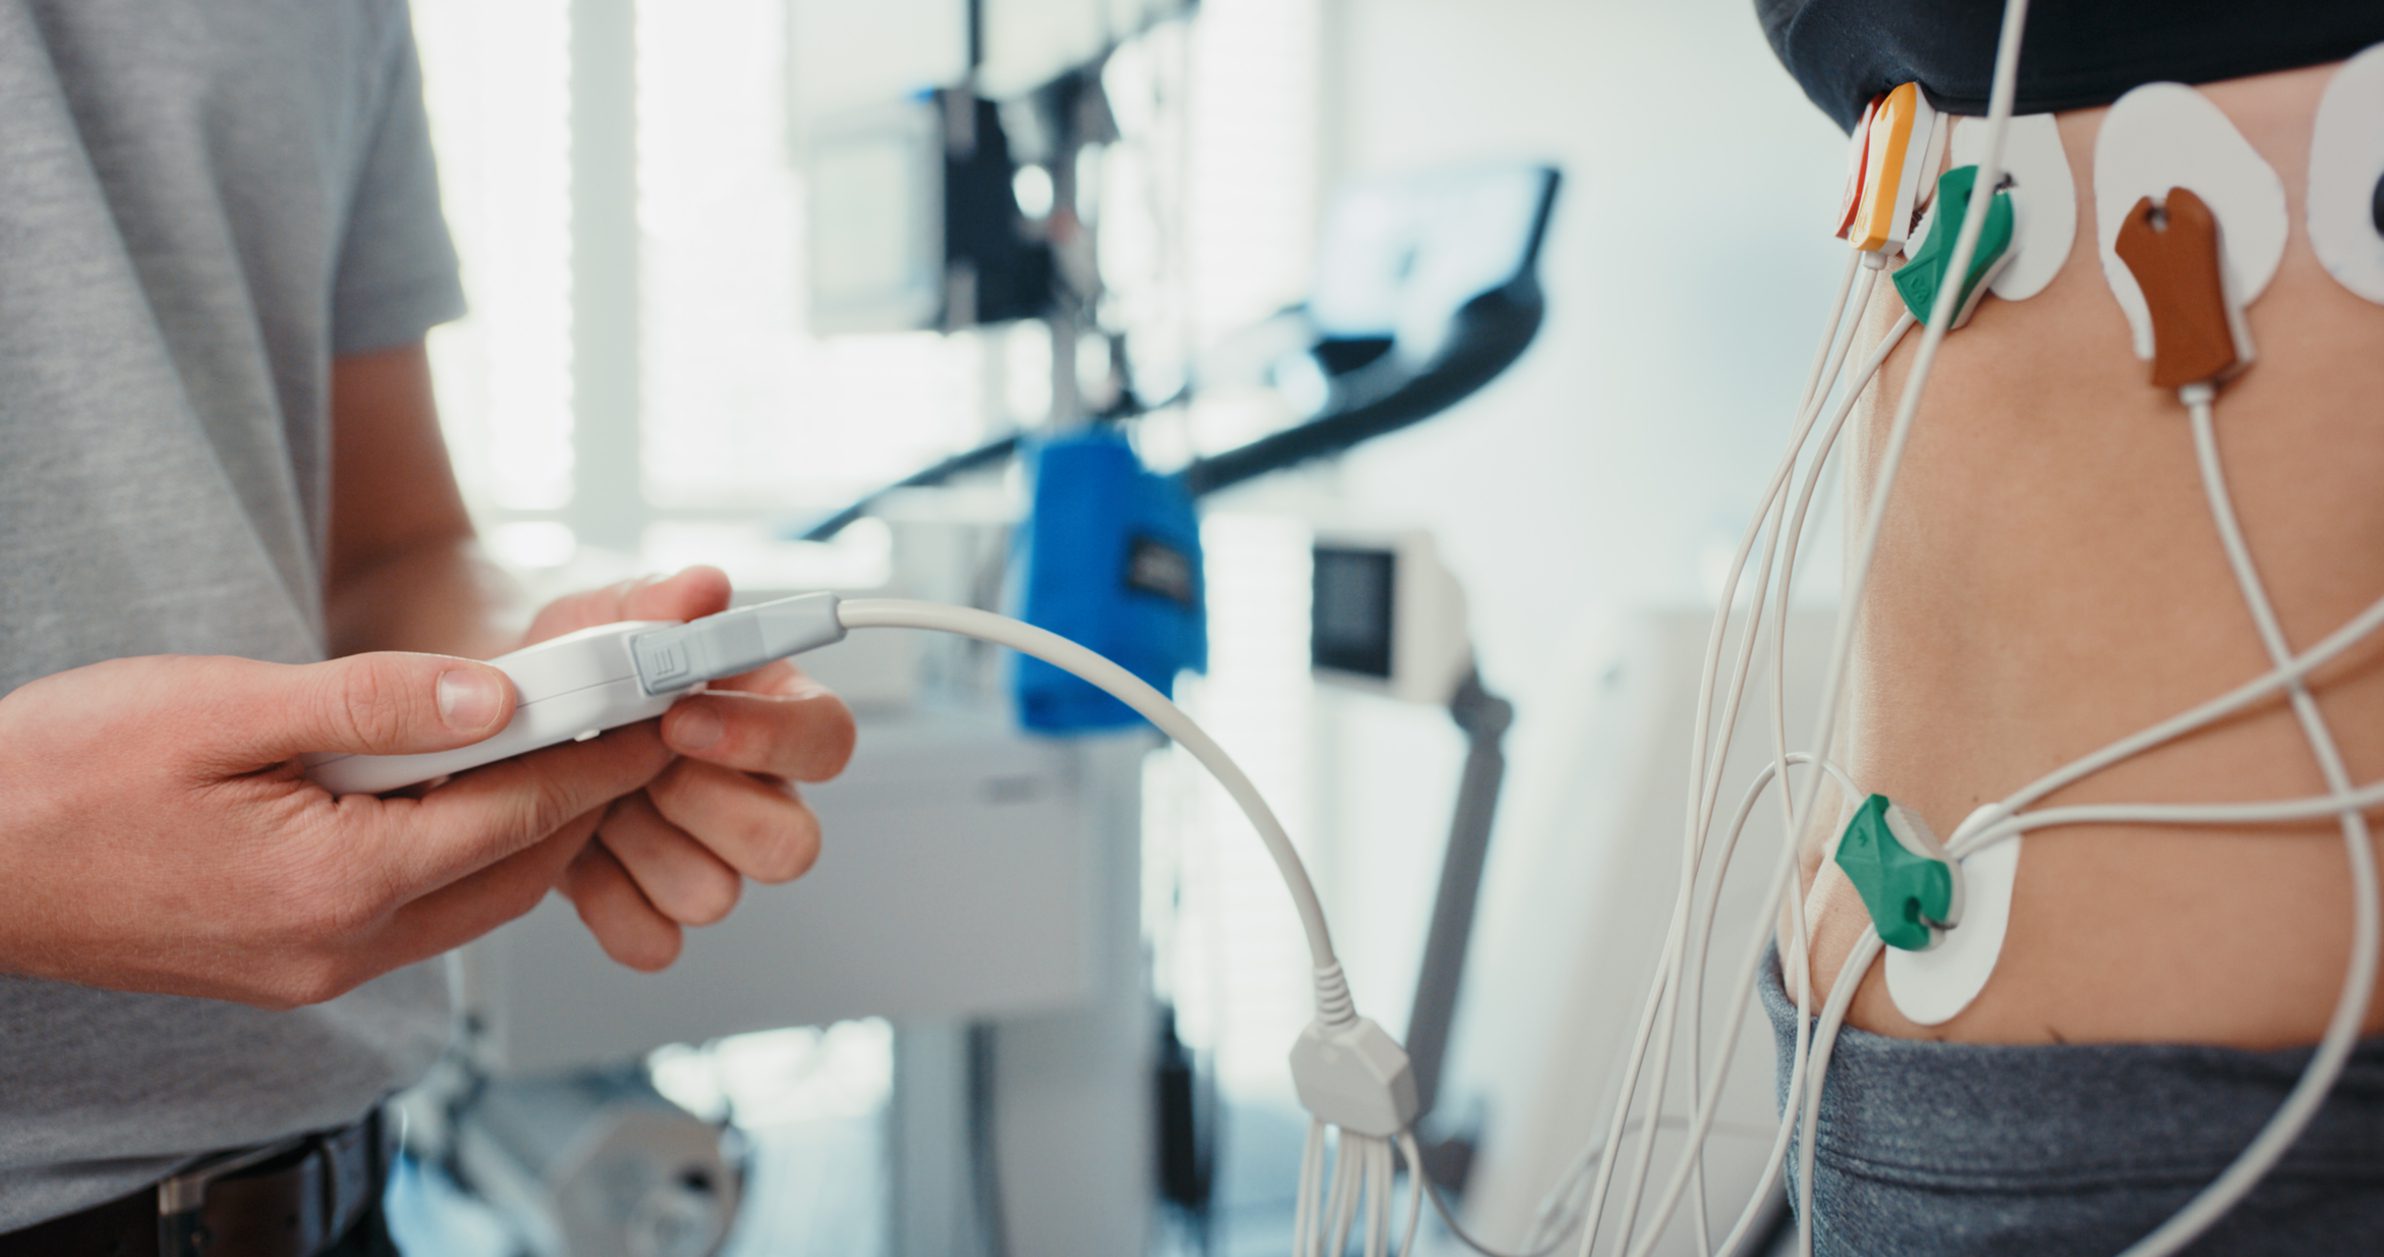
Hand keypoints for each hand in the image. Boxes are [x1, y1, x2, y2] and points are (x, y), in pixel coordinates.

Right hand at [0, 650, 672, 1006]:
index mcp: (336, 884)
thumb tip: (499, 696)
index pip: (519, 814)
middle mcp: (339, 948)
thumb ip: (373, 703)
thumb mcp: (222, 706)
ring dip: (522, 826)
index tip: (661, 709)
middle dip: (583, 794)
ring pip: (470, 896)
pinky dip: (458, 852)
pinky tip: (456, 789)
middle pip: (515, 870)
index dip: (602, 754)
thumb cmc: (60, 776)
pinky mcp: (288, 963)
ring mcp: (314, 968)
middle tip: (629, 718)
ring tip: (557, 738)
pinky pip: (414, 911)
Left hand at [520, 568, 856, 970]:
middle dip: (700, 806)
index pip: (829, 739)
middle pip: (793, 846)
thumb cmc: (578, 665)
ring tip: (588, 797)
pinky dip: (601, 899)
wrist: (497, 722)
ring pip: (716, 895)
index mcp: (772, 717)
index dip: (767, 737)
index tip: (679, 716)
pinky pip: (652, 940)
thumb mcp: (602, 618)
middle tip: (633, 766)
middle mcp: (757, 797)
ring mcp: (709, 861)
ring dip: (638, 845)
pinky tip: (574, 848)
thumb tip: (702, 589)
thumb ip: (653, 603)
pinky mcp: (651, 909)